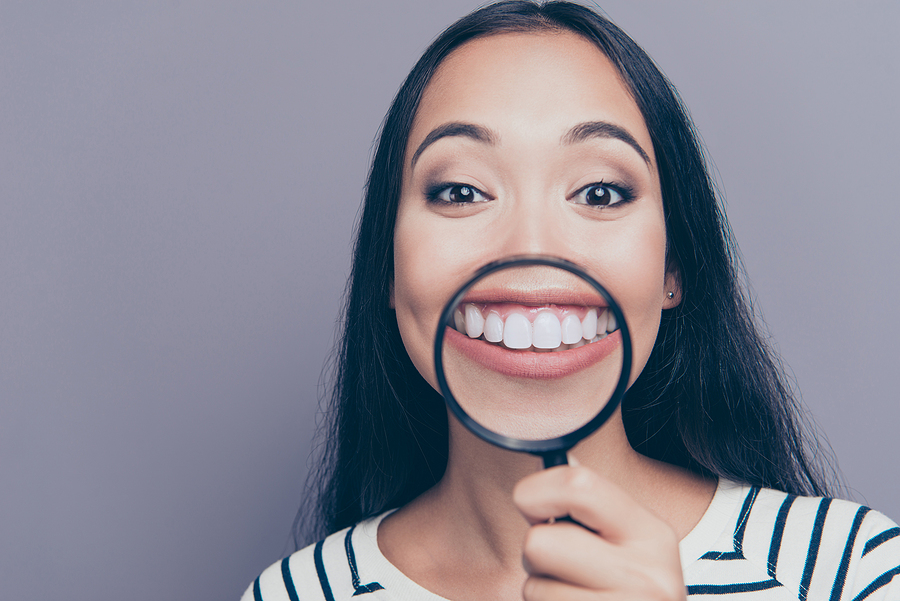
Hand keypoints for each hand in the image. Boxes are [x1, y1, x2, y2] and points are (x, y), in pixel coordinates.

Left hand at [512, 464, 686, 600]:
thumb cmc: (632, 587)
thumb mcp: (632, 542)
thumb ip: (593, 508)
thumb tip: (538, 484)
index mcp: (652, 534)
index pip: (578, 486)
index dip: (536, 491)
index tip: (532, 505)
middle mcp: (645, 574)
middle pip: (540, 542)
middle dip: (535, 553)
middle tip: (558, 563)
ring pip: (534, 587)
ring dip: (542, 589)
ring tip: (573, 592)